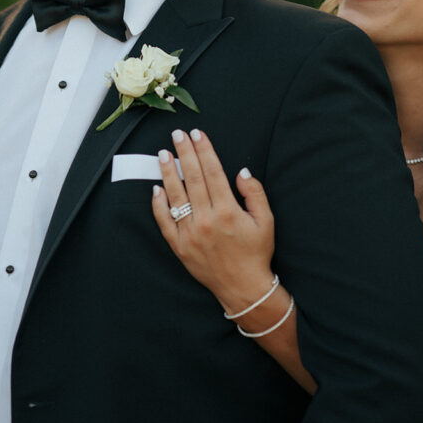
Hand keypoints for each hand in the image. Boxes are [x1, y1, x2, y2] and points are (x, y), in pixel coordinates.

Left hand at [152, 128, 274, 314]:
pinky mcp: (179, 247)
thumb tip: (241, 172)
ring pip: (175, 196)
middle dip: (184, 153)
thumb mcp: (266, 221)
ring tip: (163, 154)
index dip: (204, 150)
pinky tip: (156, 188)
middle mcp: (206, 220)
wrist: (243, 287)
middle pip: (193, 178)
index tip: (197, 134)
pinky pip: (164, 222)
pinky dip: (158, 205)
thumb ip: (255, 193)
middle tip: (177, 134)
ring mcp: (190, 234)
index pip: (212, 172)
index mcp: (228, 211)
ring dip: (168, 173)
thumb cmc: (256, 252)